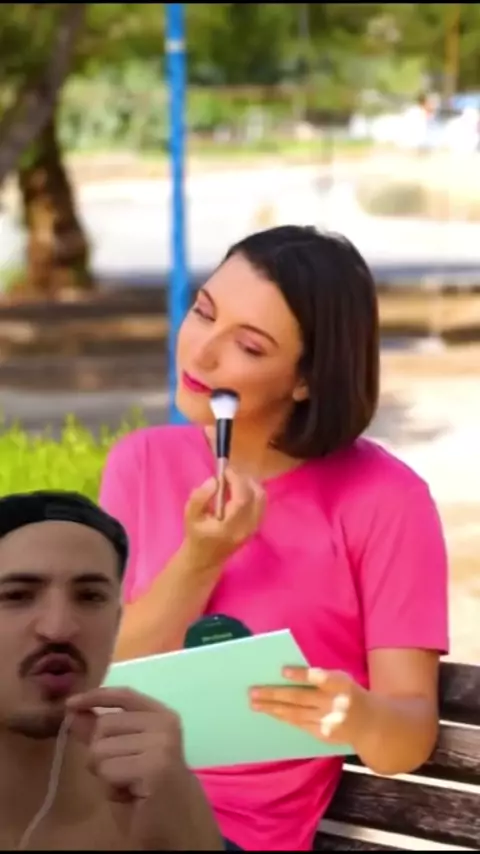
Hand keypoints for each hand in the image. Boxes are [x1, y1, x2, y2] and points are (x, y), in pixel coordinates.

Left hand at [67, 687, 221, 849]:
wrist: (178, 826)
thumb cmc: (148, 791)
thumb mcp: (122, 755)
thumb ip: (100, 732)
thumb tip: (74, 711)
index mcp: (162, 716)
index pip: (124, 695)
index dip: (96, 696)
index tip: (71, 704)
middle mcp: (165, 723)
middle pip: (104, 724)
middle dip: (100, 753)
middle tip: (123, 774)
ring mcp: (162, 744)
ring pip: (101, 749)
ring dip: (105, 774)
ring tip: (128, 785)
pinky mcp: (154, 767)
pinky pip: (107, 771)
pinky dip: (111, 788)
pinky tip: (132, 795)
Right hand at [184, 466, 265, 567]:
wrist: (207, 558)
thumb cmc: (197, 536)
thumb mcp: (190, 516)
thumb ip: (199, 497)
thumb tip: (214, 481)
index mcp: (229, 527)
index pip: (242, 499)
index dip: (236, 480)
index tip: (225, 471)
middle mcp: (247, 528)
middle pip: (256, 495)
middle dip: (243, 479)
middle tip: (228, 474)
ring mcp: (254, 527)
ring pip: (262, 497)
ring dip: (250, 483)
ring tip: (233, 480)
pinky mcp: (257, 525)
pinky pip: (261, 502)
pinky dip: (253, 491)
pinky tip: (239, 490)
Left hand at [249, 667, 369, 746]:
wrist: (370, 724)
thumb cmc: (349, 693)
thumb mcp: (342, 679)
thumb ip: (321, 677)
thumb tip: (288, 674)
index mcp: (340, 684)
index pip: (319, 678)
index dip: (301, 675)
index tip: (282, 671)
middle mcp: (334, 703)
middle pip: (300, 698)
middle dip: (274, 694)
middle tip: (253, 691)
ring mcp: (327, 722)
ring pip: (295, 714)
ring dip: (273, 709)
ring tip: (255, 704)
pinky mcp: (322, 734)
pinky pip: (298, 724)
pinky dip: (283, 718)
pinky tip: (271, 713)